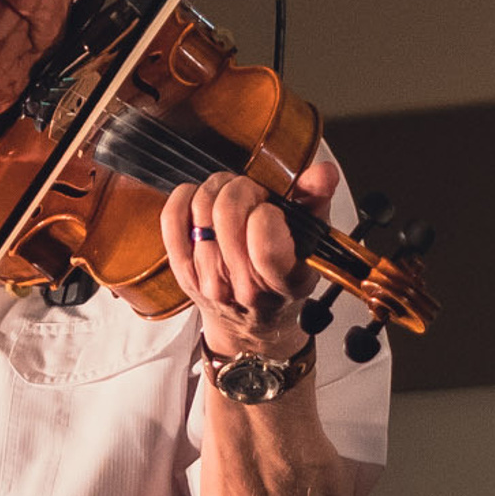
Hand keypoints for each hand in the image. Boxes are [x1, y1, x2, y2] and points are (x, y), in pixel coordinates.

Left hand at [159, 157, 337, 358]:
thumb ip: (317, 202)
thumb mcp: (313, 243)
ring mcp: (206, 280)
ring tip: (232, 200)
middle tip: (253, 195)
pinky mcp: (181, 269)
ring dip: (217, 192)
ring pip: (201, 209)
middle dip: (242, 191)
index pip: (263, 235)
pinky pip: (172, 219)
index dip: (266, 210)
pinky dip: (184, 198)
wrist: (249, 322)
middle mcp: (241, 286)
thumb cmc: (283, 278)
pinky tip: (199, 198)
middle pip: (227, 213)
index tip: (272, 209)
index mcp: (283, 280)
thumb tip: (323, 172)